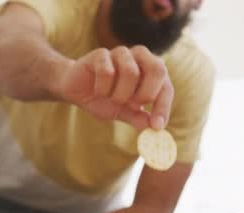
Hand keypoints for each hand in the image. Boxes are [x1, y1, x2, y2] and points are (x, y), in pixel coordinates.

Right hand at [52, 46, 173, 129]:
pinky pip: (107, 72)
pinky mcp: (101, 53)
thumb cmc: (105, 98)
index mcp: (151, 72)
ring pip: (131, 72)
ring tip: (111, 97)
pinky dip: (102, 88)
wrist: (76, 90)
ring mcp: (121, 53)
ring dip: (120, 94)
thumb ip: (138, 118)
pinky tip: (98, 89)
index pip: (166, 87)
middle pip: (158, 69)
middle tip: (134, 105)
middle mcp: (140, 58)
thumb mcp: (124, 112)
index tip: (157, 126)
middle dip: (146, 93)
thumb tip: (154, 128)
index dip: (163, 107)